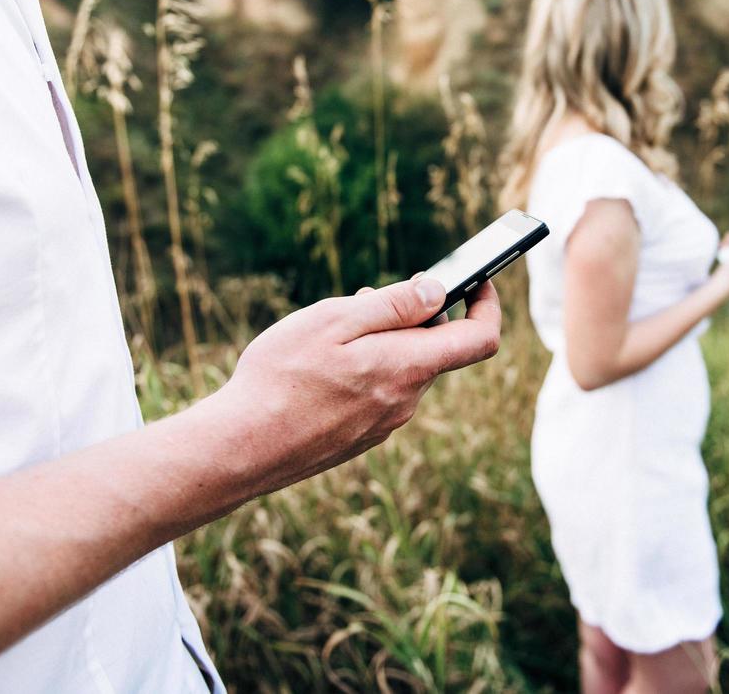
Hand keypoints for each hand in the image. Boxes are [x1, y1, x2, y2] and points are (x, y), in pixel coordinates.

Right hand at [216, 277, 500, 494]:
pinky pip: (380, 393)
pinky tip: (322, 366)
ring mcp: (384, 424)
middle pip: (434, 350)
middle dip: (413, 318)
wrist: (241, 447)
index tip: (478, 280)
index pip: (480, 338)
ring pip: (402, 370)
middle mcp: (406, 402)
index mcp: (408, 367)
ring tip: (331, 332)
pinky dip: (366, 370)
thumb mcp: (336, 320)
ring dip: (382, 343)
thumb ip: (394, 306)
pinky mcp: (360, 438)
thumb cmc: (282, 377)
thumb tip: (439, 291)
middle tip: (367, 297)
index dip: (487, 304)